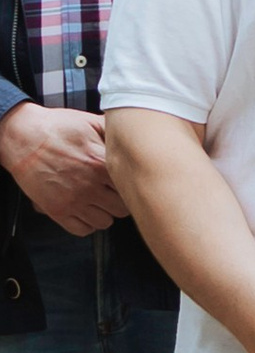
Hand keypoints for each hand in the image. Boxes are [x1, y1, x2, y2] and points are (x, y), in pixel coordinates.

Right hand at [0, 102, 125, 232]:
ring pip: (105, 222)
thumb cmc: (56, 127)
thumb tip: (136, 135)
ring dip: (104, 213)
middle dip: (119, 201)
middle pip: (122, 209)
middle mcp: (89, 185)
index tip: (127, 182)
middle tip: (112, 193)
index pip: (132, 187)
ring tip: (98, 202)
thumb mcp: (90, 122)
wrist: (21, 136)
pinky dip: (87, 224)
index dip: (131, 185)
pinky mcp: (56, 210)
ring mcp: (72, 200)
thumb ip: (116, 133)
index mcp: (101, 163)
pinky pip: (82, 230)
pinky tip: (85, 211)